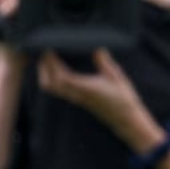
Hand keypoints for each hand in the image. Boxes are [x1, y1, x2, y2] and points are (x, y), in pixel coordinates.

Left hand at [35, 48, 153, 146]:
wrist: (126, 119)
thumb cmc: (123, 99)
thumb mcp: (118, 78)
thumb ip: (105, 63)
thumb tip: (98, 49)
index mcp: (87, 88)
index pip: (62, 77)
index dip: (52, 63)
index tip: (50, 49)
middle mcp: (78, 95)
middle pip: (50, 83)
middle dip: (44, 67)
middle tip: (46, 53)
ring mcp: (75, 98)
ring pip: (51, 88)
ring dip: (45, 74)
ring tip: (49, 61)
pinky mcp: (76, 100)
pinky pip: (57, 90)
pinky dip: (51, 79)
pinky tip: (58, 69)